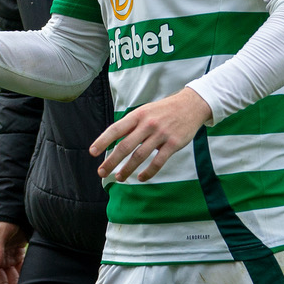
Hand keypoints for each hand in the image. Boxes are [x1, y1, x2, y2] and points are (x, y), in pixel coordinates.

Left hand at [90, 87, 212, 182]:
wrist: (191, 105)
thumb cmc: (163, 110)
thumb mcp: (145, 111)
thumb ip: (131, 124)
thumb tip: (113, 140)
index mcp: (137, 115)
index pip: (116, 129)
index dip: (103, 141)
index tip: (92, 152)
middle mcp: (147, 124)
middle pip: (125, 146)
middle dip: (111, 161)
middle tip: (102, 172)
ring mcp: (161, 134)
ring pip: (140, 156)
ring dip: (127, 169)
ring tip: (119, 177)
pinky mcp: (174, 143)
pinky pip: (158, 161)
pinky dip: (148, 172)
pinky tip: (141, 178)